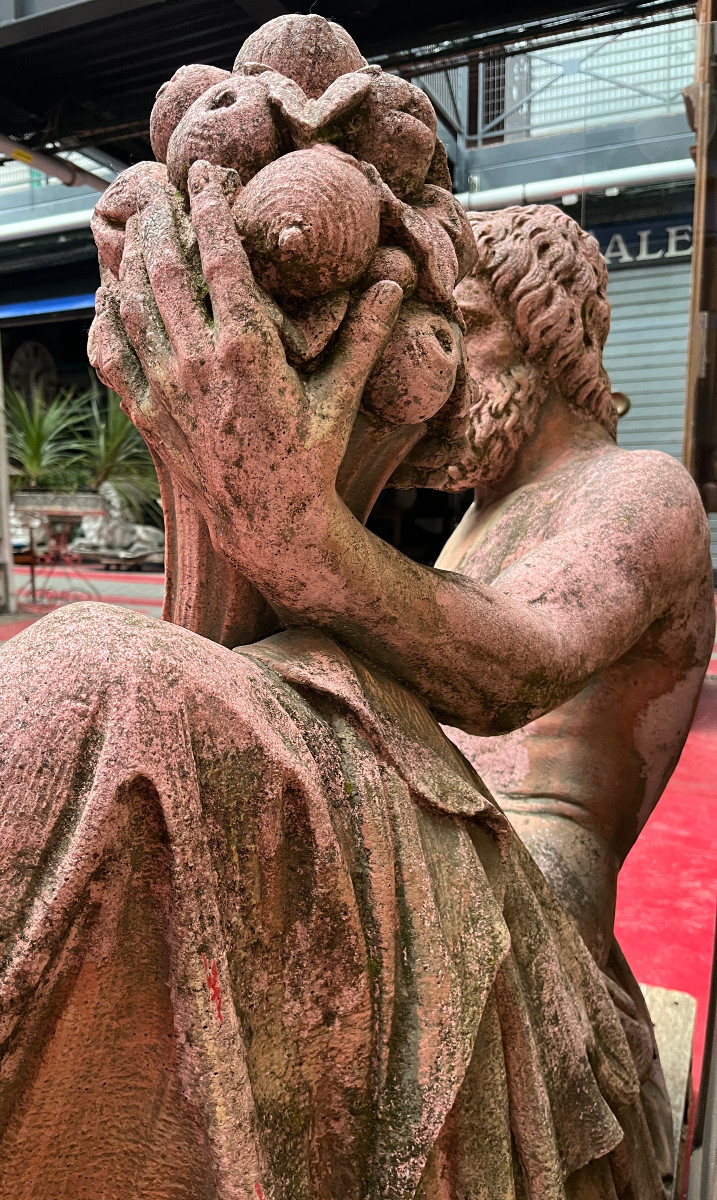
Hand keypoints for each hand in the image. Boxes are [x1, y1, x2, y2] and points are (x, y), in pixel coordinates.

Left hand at [90, 160, 401, 581]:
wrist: (268, 525)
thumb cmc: (309, 462)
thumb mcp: (341, 399)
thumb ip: (363, 337)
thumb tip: (394, 281)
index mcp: (247, 350)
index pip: (222, 257)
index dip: (210, 206)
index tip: (205, 174)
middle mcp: (198, 363)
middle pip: (166, 269)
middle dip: (162, 221)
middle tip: (164, 192)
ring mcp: (166, 388)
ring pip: (133, 304)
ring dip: (131, 259)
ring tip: (137, 228)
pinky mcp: (148, 412)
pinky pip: (114, 352)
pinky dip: (107, 316)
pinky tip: (111, 295)